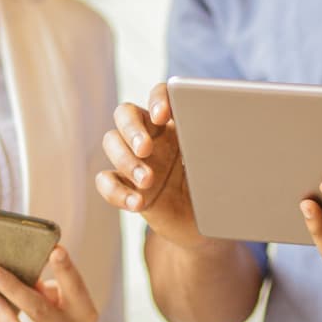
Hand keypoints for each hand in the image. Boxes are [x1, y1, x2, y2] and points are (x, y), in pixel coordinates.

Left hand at [0, 245, 100, 321]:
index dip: (66, 270)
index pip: (76, 289)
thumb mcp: (62, 302)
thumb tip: (17, 272)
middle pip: (42, 312)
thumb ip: (45, 289)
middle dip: (15, 290)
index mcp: (84, 314)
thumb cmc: (61, 320)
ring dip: (5, 319)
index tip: (54, 250)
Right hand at [96, 82, 204, 246]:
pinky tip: (137, 203)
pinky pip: (105, 180)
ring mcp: (134, 159)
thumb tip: (216, 140)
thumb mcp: (215, 167)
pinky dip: (117, 192)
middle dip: (132, 129)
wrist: (199, 225)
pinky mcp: (124, 185)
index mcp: (173, 123)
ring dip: (126, 160)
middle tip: (145, 148)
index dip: (157, 99)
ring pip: (111, 142)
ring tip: (147, 181)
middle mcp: (150, 136)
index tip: (162, 115)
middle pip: (125, 113)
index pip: (159, 96)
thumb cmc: (210, 189)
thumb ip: (210, 150)